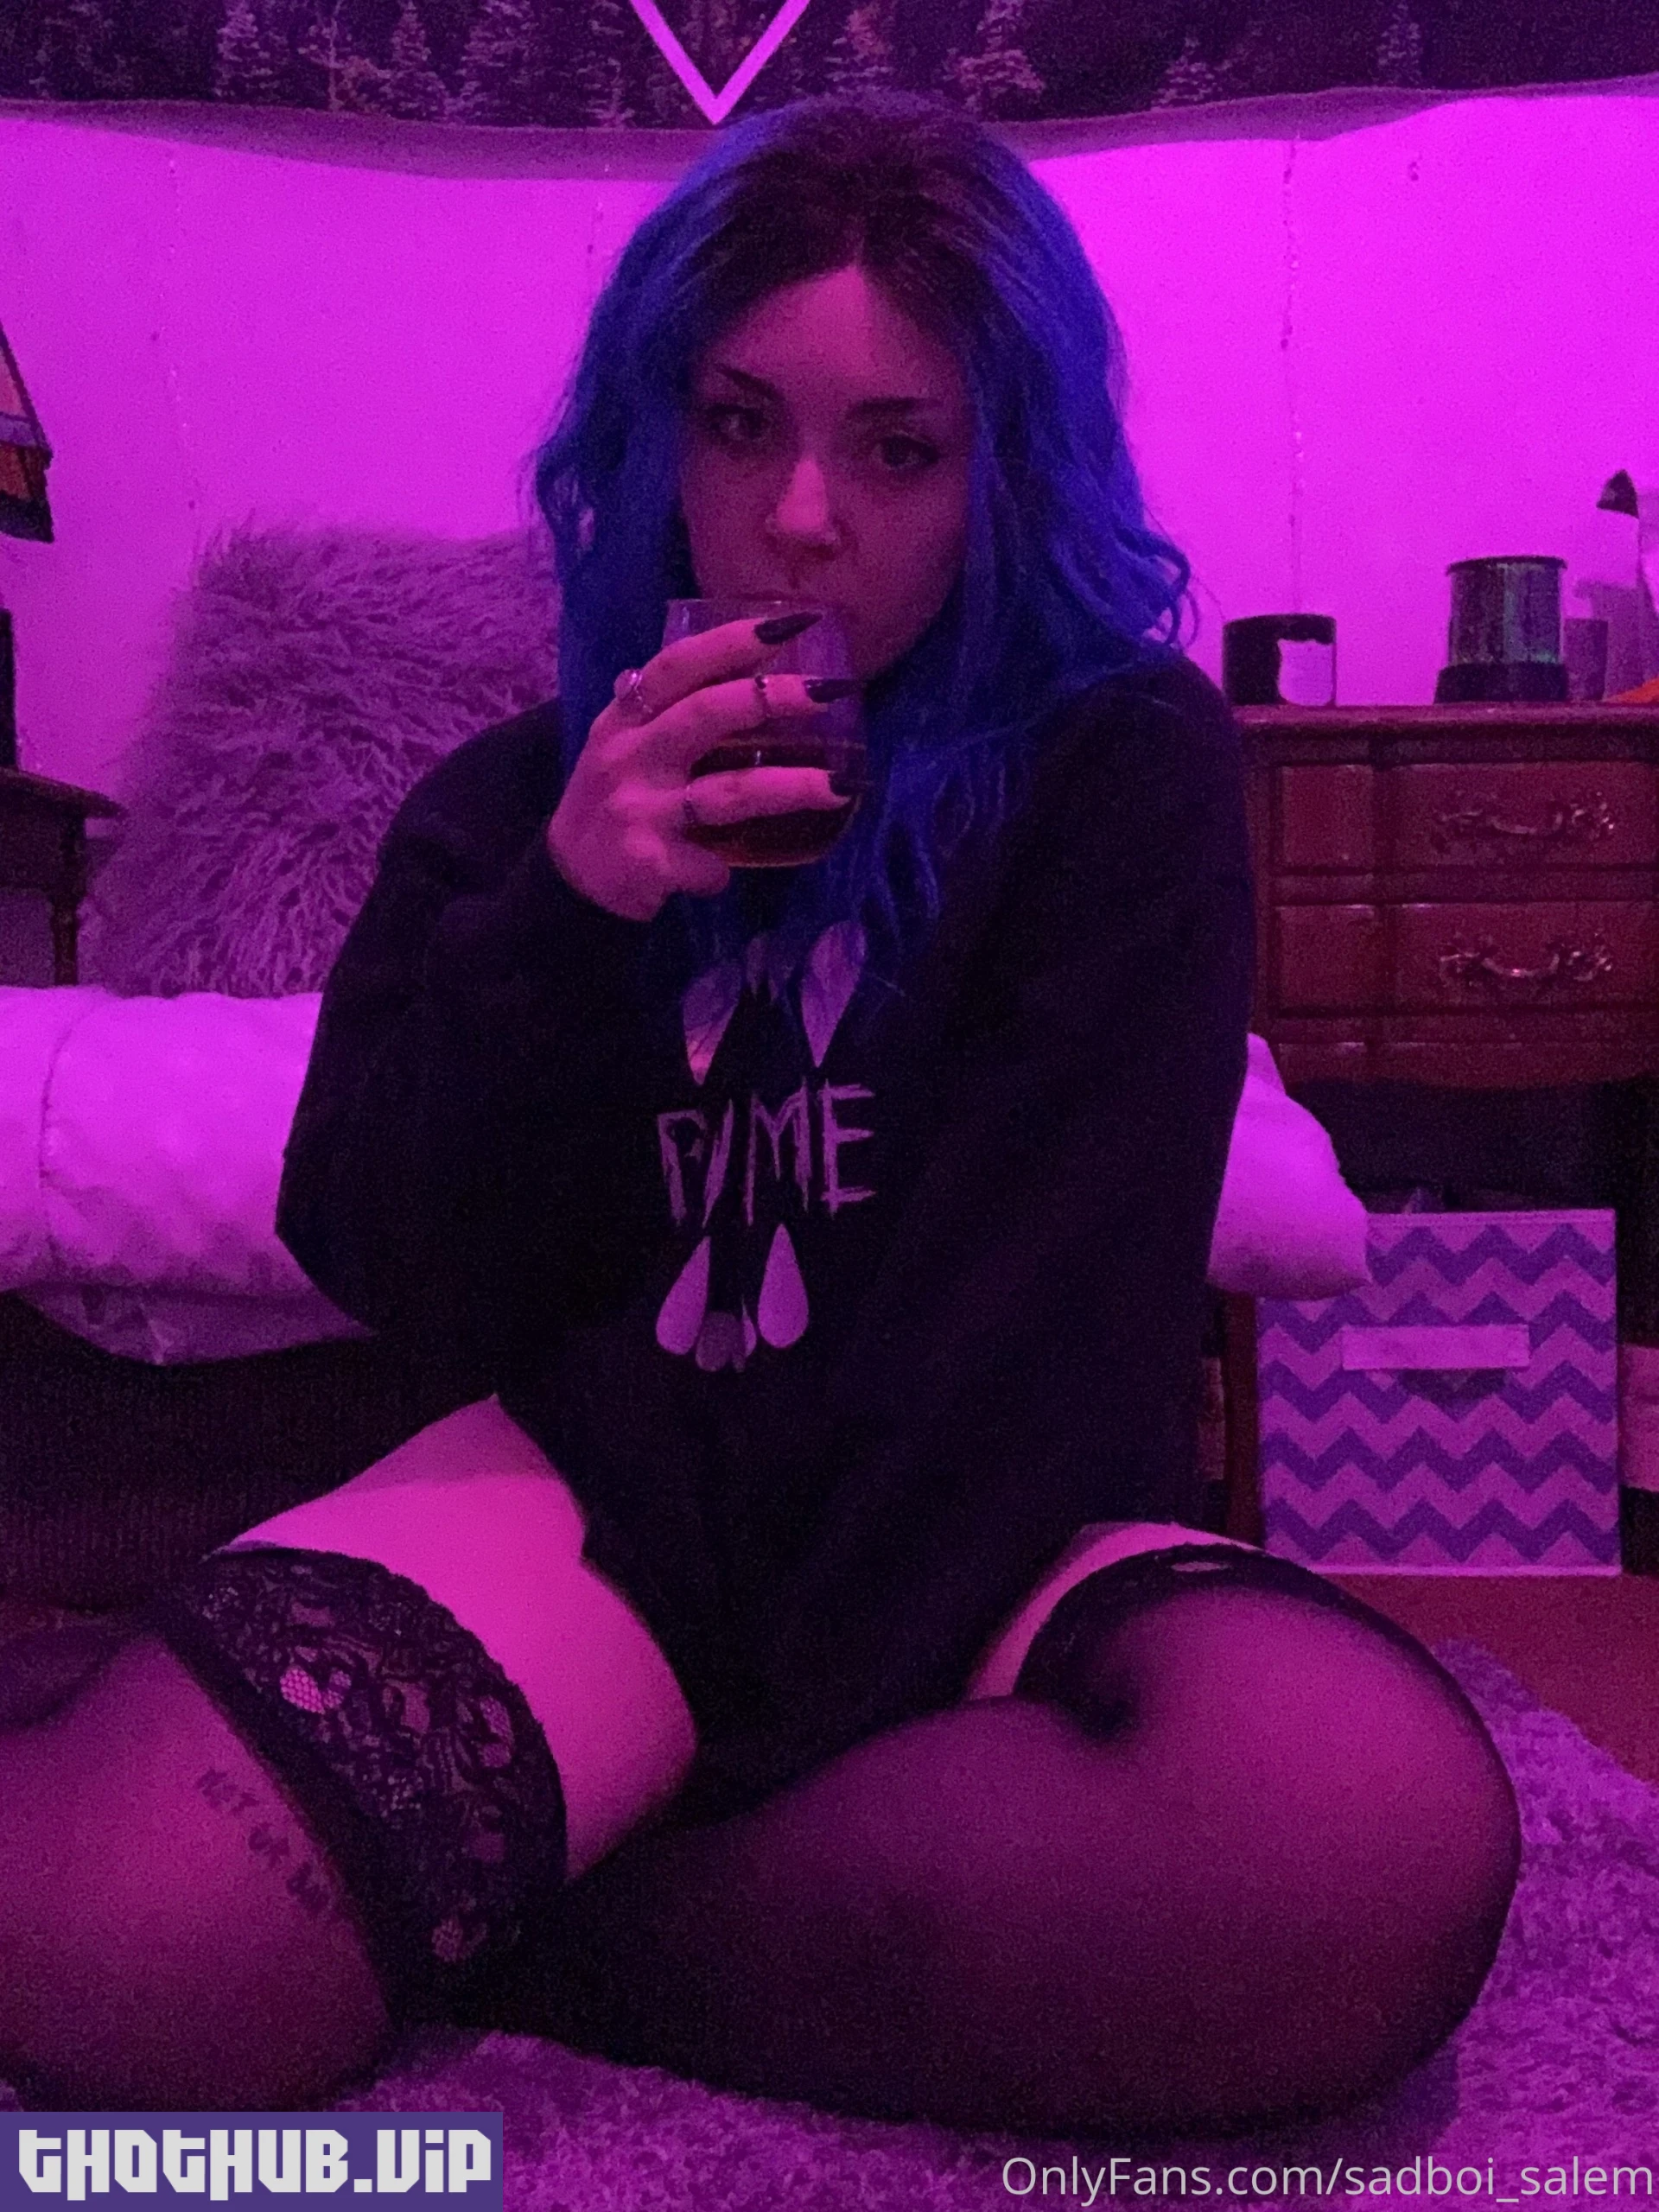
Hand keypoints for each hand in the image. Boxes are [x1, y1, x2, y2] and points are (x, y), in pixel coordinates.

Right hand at [547, 619, 845, 922]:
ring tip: (840, 788)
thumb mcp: (617, 748)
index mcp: (624, 720)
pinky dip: (720, 872)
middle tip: (826, 694)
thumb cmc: (606, 807)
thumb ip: (659, 709)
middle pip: (706, 714)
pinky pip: (708, 863)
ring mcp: (639, 808)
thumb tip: (712, 660)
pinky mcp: (648, 861)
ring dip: (790, 789)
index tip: (791, 624)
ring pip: (727, 792)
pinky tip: (722, 876)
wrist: (564, 885)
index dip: (732, 641)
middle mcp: (629, 755)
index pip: (678, 665)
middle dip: (771, 699)